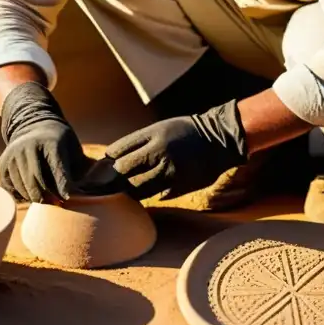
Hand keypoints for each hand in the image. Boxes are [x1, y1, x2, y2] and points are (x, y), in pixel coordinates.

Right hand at [0, 81, 91, 203]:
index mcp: (51, 142)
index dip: (64, 188)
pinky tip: (32, 193)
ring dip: (36, 198)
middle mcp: (29, 146)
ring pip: (24, 188)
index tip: (68, 198)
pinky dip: (22, 196)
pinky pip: (11, 189)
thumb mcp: (73, 147)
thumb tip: (102, 184)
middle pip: (38, 182)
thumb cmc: (60, 141)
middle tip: (58, 203)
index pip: (58, 170)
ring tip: (47, 199)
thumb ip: (84, 166)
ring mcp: (13, 155)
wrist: (33, 124)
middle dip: (49, 197)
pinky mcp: (3, 164)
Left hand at [105, 100, 247, 199]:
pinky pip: (155, 195)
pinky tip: (143, 196)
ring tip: (123, 193)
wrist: (220, 138)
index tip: (103, 168)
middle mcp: (158, 151)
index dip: (106, 162)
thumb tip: (112, 160)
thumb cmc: (186, 132)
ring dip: (127, 191)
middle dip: (112, 179)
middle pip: (123, 170)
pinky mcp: (179, 184)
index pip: (117, 150)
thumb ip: (139, 143)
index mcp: (152, 134)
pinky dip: (146, 196)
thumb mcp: (161, 128)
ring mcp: (169, 170)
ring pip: (137, 188)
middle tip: (105, 186)